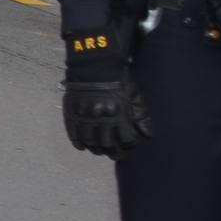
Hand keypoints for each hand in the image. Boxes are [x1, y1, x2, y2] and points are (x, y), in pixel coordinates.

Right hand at [62, 31, 149, 156]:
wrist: (94, 65)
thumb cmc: (118, 80)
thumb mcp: (134, 96)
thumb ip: (141, 116)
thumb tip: (148, 135)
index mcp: (119, 113)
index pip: (125, 140)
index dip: (128, 147)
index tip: (127, 149)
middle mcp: (101, 117)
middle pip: (107, 144)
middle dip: (112, 152)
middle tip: (114, 155)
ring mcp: (84, 115)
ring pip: (89, 141)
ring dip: (95, 150)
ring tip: (99, 151)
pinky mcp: (72, 112)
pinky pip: (73, 133)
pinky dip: (77, 143)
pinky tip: (82, 147)